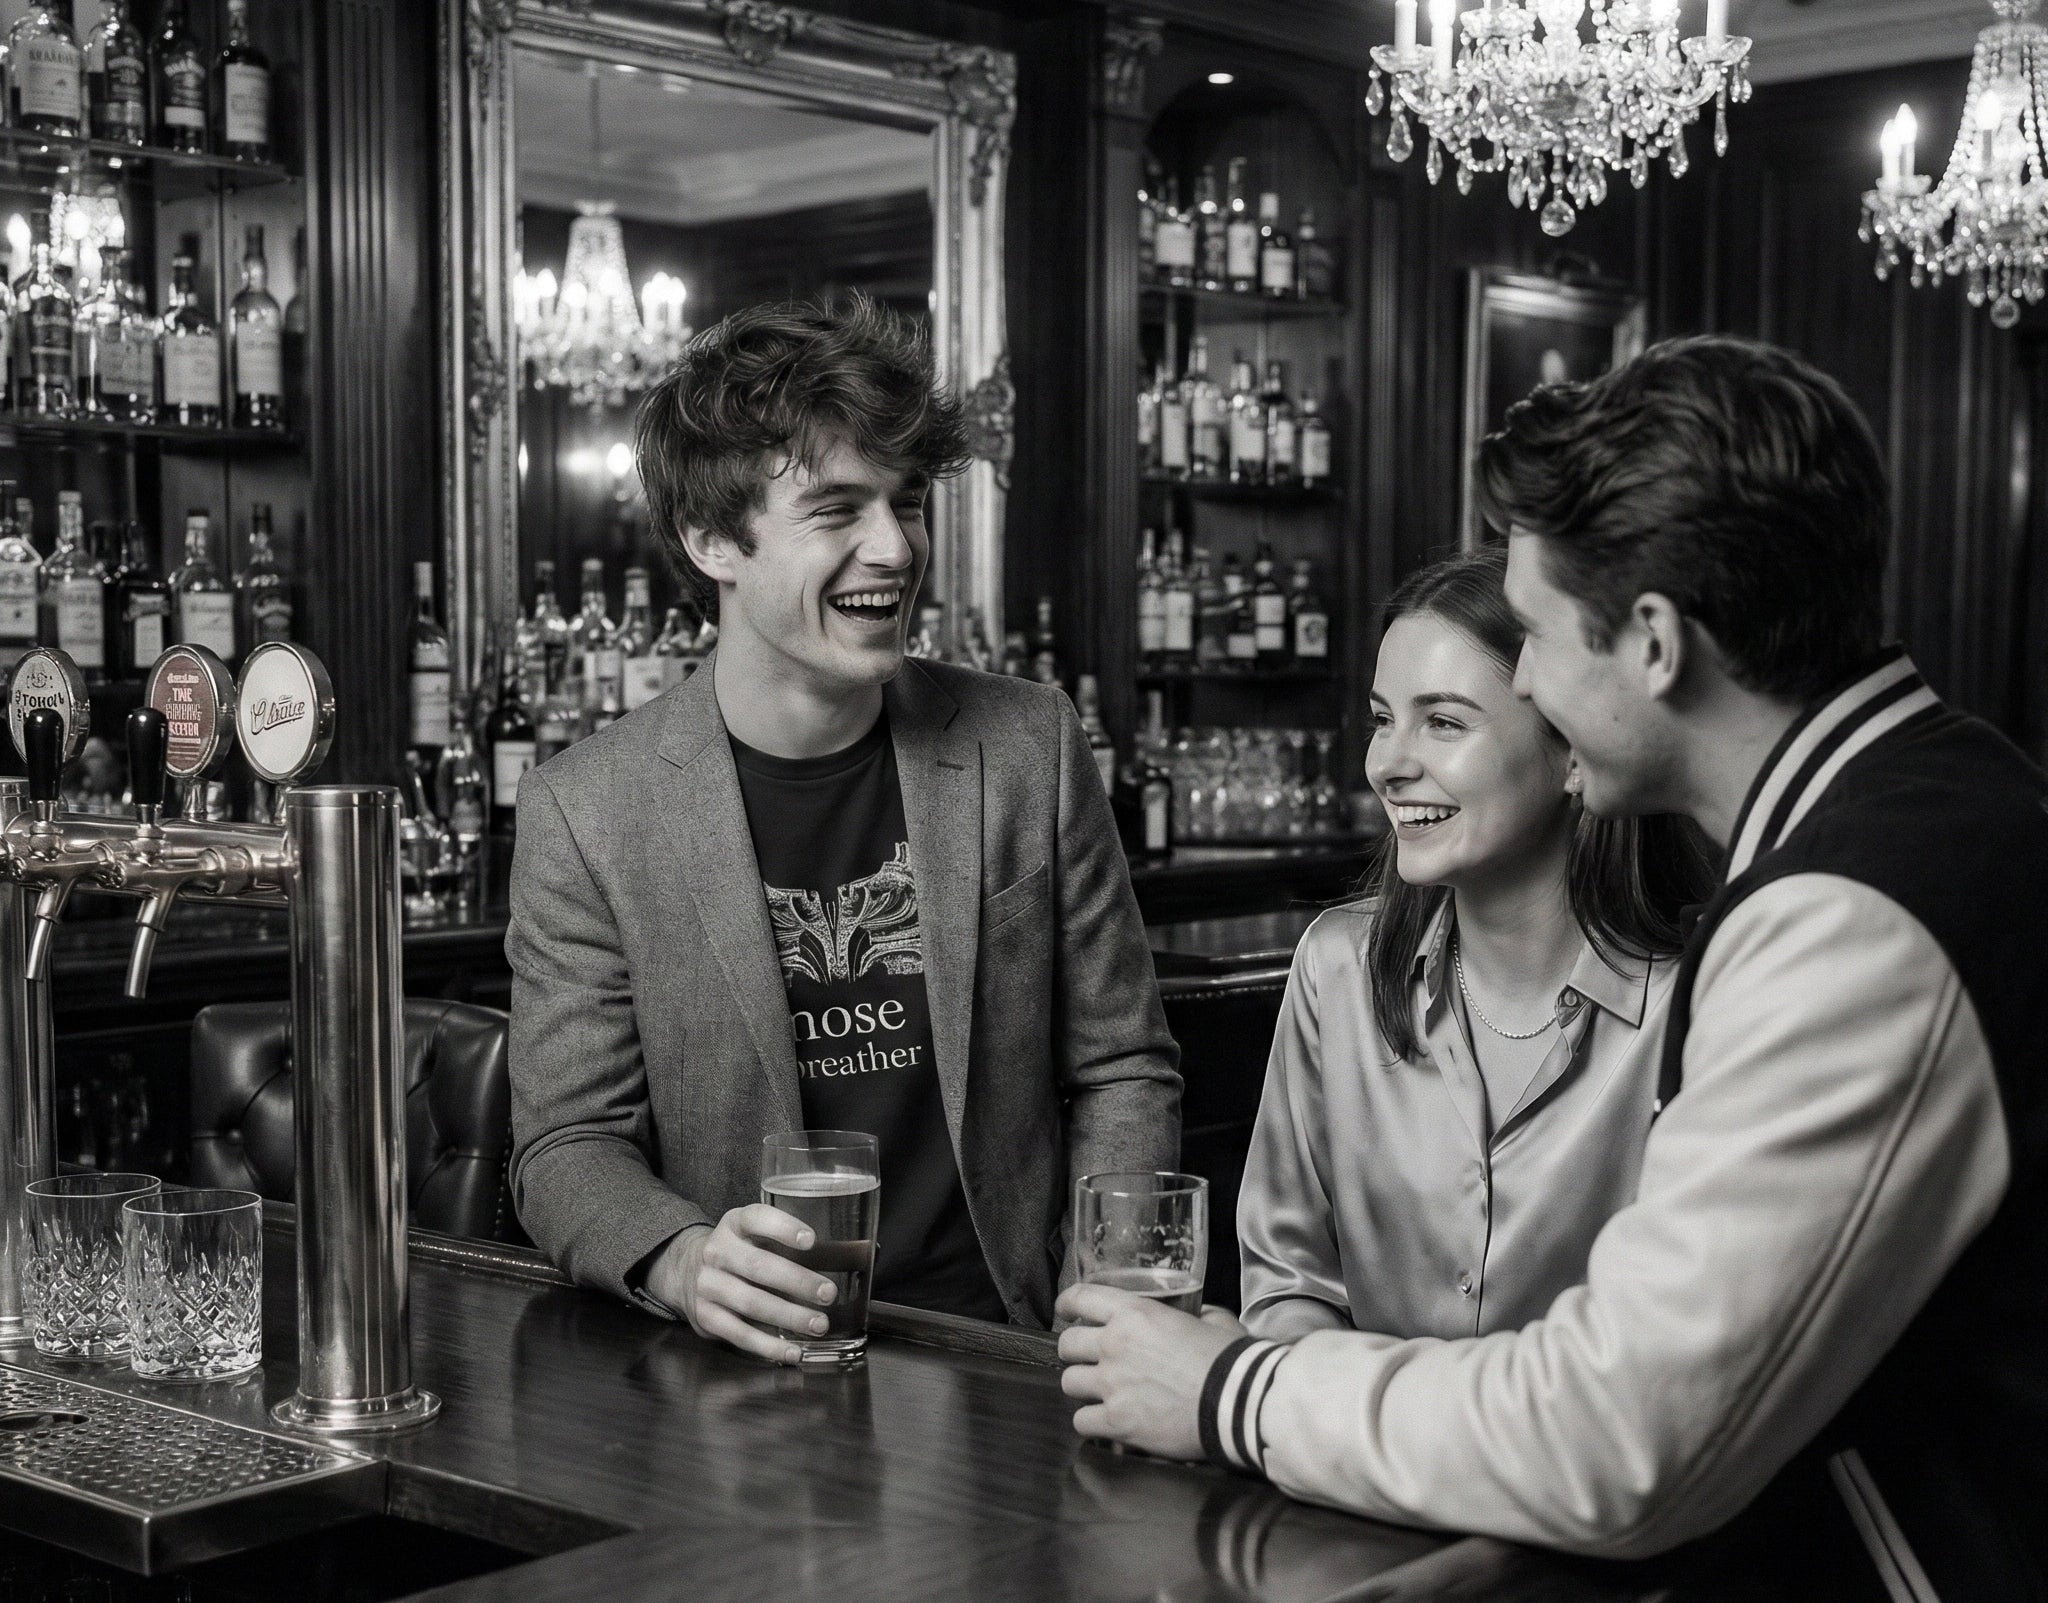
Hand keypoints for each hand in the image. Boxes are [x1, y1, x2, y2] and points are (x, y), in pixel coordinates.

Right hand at [645, 1205, 837, 1365]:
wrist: (685, 1272)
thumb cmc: (738, 1253)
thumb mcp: (753, 1234)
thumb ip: (787, 1241)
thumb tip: (857, 1253)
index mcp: (734, 1224)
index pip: (756, 1219)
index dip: (783, 1228)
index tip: (811, 1241)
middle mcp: (717, 1252)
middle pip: (758, 1267)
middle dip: (797, 1282)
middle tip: (828, 1294)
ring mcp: (708, 1285)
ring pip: (751, 1303)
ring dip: (789, 1316)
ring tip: (819, 1325)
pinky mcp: (705, 1317)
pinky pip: (739, 1334)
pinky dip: (769, 1346)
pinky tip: (793, 1352)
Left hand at [1055, 1283, 1247, 1459]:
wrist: (1239, 1403)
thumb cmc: (1231, 1359)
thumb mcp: (1213, 1319)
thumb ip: (1194, 1313)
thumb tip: (1194, 1315)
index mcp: (1135, 1314)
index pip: (1081, 1297)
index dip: (1067, 1304)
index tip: (1065, 1311)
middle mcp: (1115, 1345)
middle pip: (1067, 1344)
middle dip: (1074, 1352)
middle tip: (1088, 1359)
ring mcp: (1112, 1385)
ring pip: (1068, 1382)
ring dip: (1082, 1387)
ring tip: (1098, 1393)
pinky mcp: (1117, 1421)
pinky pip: (1081, 1421)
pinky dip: (1091, 1422)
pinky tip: (1106, 1421)